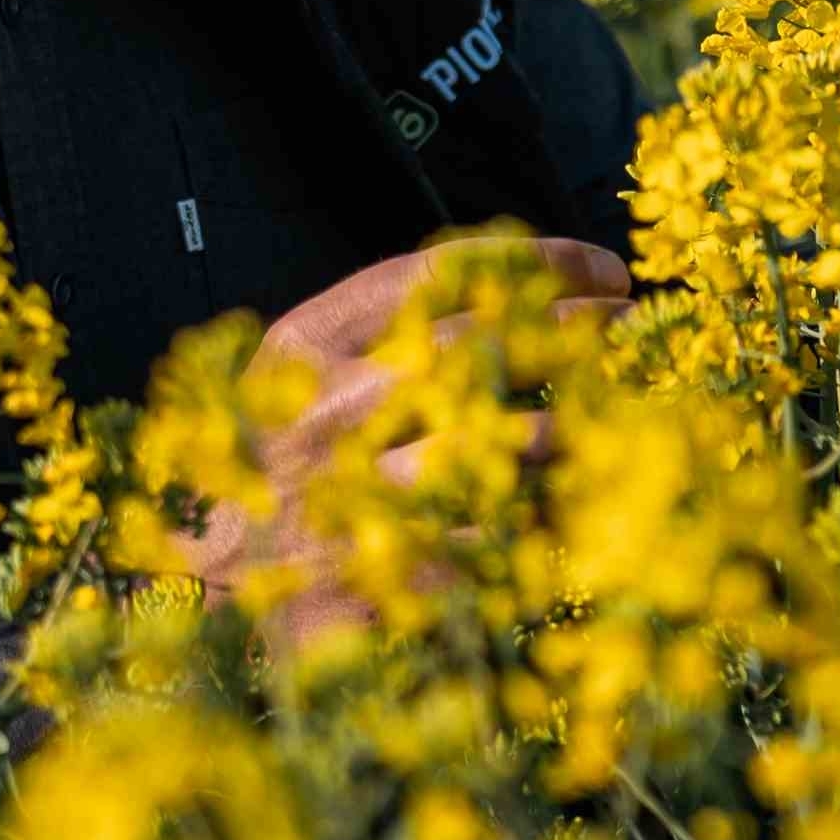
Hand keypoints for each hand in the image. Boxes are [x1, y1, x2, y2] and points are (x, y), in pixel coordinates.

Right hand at [179, 230, 628, 650]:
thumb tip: (524, 292)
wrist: (206, 576)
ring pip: (497, 440)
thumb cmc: (272, 454)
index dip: (539, 263)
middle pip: (481, 347)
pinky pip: (490, 527)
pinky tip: (584, 490)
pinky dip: (545, 507)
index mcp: (306, 341)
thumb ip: (388, 327)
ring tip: (618, 404)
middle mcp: (326, 408)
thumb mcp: (301, 368)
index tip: (606, 270)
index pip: (442, 273)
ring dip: (575, 420)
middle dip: (576, 330)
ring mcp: (351, 490)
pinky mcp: (381, 564)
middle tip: (633, 327)